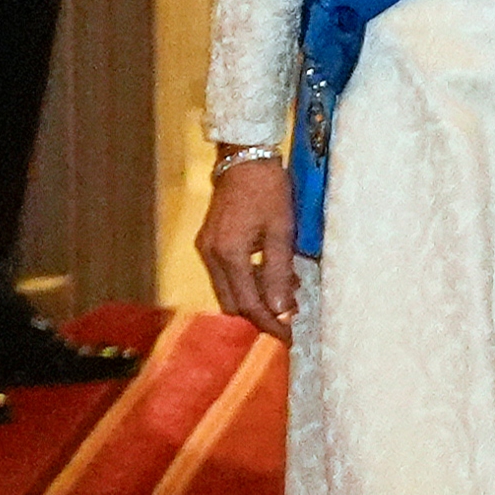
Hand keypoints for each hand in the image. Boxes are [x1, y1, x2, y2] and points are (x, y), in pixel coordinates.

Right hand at [196, 155, 298, 343]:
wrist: (245, 157)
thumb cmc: (268, 189)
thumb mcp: (281, 230)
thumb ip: (278, 272)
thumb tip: (281, 311)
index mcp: (229, 255)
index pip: (248, 303)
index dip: (268, 323)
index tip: (287, 337)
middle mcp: (211, 256)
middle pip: (233, 303)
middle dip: (259, 317)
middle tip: (287, 325)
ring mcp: (207, 249)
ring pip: (229, 290)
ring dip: (255, 298)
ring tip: (287, 298)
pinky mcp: (210, 242)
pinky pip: (227, 274)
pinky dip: (248, 281)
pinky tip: (272, 276)